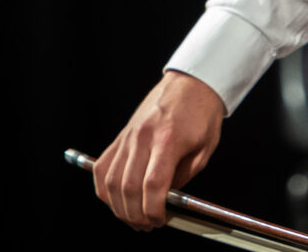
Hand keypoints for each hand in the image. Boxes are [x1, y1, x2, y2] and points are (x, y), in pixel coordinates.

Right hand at [93, 71, 224, 229]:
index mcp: (168, 139)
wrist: (191, 83)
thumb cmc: (201, 113)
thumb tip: (167, 200)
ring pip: (110, 181)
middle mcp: (143, 137)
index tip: (159, 219)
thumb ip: (184, 176)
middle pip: (128, 188)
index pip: (152, 185)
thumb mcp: (205, 148)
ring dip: (118, 206)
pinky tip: (115, 198)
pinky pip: (102, 166)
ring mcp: (128, 136)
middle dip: (135, 214)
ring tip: (132, 216)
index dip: (153, 209)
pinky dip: (104, 188)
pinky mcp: (121, 135)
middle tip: (146, 224)